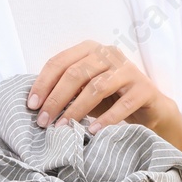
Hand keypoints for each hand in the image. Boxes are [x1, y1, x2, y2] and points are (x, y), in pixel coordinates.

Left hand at [29, 41, 175, 133]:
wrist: (149, 107)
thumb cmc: (110, 97)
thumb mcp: (84, 90)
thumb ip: (64, 90)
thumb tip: (36, 104)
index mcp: (90, 49)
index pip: (60, 62)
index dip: (43, 83)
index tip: (31, 105)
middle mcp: (110, 53)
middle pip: (76, 73)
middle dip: (56, 99)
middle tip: (44, 122)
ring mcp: (128, 70)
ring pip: (97, 87)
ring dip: (76, 110)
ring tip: (64, 128)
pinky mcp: (144, 88)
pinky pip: (122, 104)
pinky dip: (106, 119)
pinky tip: (93, 131)